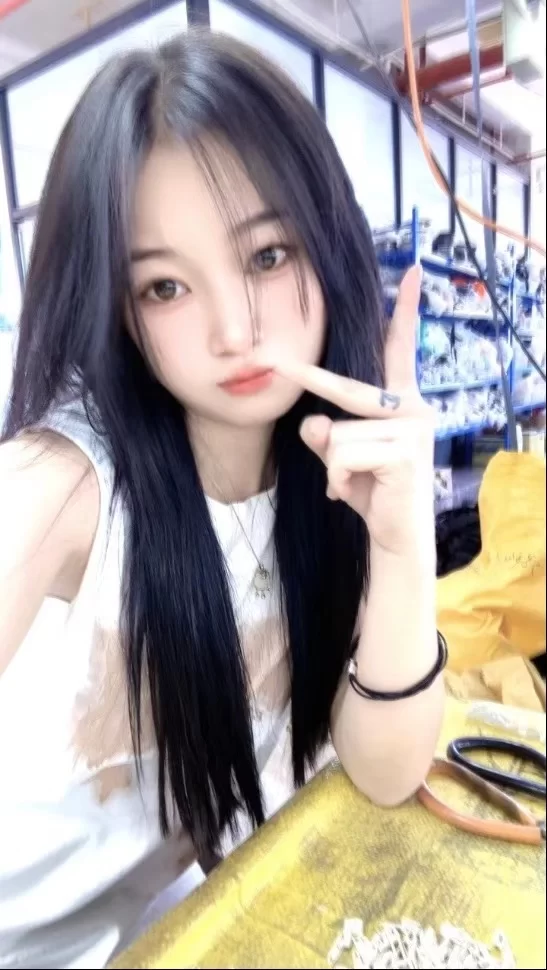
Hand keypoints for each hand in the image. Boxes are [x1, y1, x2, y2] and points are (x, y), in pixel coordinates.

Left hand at [274, 267, 434, 556]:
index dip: (404, 310)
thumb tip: (314, 422)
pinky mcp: (404, 454)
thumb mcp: (340, 457)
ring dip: (331, 465)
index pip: (400, 349)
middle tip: (268, 359)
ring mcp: (412, 430)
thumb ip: (326, 434)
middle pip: (346, 389)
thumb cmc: (370, 490)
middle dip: (306, 376)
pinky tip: (352, 494)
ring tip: (349, 485)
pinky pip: (342, 455)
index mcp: (401, 401)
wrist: (396, 537)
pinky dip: (336, 479)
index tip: (410, 271)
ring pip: (336, 433)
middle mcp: (413, 408)